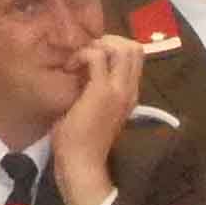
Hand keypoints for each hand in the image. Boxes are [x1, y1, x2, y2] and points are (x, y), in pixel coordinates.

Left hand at [50, 33, 142, 202]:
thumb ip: (96, 91)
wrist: (82, 163)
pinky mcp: (102, 91)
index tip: (91, 59)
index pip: (135, 57)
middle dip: (108, 41)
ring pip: (122, 46)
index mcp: (130, 94)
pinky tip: (70, 68)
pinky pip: (97, 56)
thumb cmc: (83, 142)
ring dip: (97, 46)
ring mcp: (119, 89)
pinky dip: (82, 55)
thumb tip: (82, 72)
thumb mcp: (95, 111)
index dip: (114, 48)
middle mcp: (130, 89)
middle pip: (134, 46)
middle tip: (86, 55)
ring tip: (79, 61)